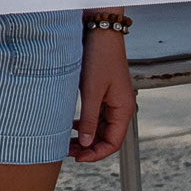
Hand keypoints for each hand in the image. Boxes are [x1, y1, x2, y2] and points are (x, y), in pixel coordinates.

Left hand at [72, 31, 132, 161]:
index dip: (96, 154)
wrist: (100, 33)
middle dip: (88, 147)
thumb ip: (90, 119)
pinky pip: (97, 116)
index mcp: (124, 109)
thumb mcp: (92, 91)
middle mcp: (121, 108)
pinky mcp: (105, 94)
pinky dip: (86, 124)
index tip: (77, 158)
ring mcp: (114, 101)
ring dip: (86, 136)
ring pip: (101, 128)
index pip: (113, 143)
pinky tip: (72, 126)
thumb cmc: (99, 57)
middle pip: (107, 138)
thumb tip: (87, 143)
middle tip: (67, 151)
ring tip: (67, 141)